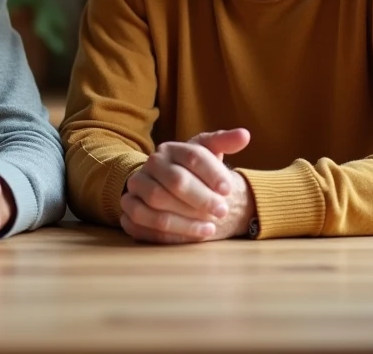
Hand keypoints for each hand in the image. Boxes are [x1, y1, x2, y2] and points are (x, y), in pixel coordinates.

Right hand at [121, 128, 254, 244]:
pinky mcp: (128, 210)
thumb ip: (224, 143)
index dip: (213, 174)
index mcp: (170, 149)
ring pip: (157, 201)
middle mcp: (150, 165)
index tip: (229, 190)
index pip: (193, 156)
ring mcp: (136, 187)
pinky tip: (192, 237)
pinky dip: (169, 233)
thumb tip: (244, 135)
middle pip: (176, 180)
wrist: (161, 186)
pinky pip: (143, 223)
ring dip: (186, 218)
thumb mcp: (206, 154)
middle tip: (223, 211)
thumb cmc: (190, 172)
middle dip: (202, 198)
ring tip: (210, 228)